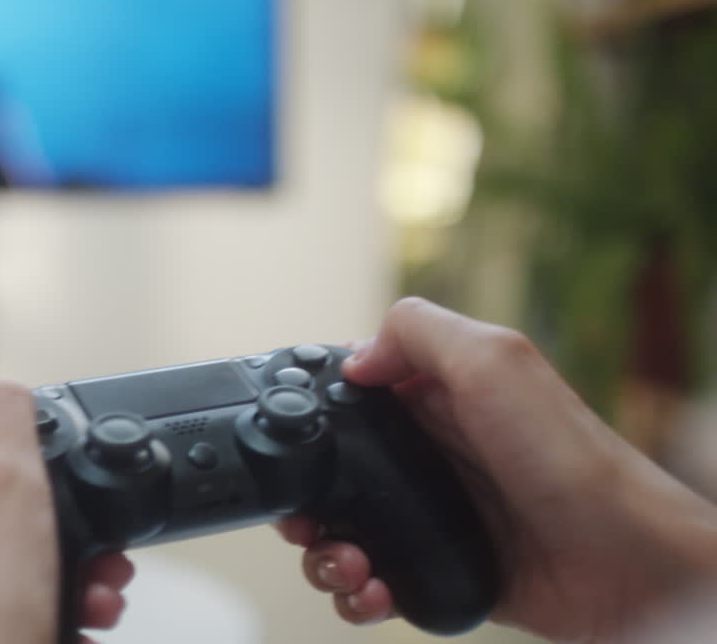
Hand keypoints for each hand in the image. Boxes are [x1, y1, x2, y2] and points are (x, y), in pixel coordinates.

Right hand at [276, 297, 716, 641]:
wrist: (628, 565)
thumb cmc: (574, 462)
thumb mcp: (495, 359)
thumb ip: (419, 332)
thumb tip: (354, 356)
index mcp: (436, 397)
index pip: (350, 398)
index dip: (313, 419)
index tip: (295, 444)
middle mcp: (428, 455)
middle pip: (331, 474)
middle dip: (304, 501)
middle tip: (304, 520)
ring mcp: (431, 516)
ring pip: (342, 532)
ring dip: (326, 554)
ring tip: (348, 564)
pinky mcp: (438, 569)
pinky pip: (375, 581)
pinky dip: (358, 592)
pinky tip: (373, 591)